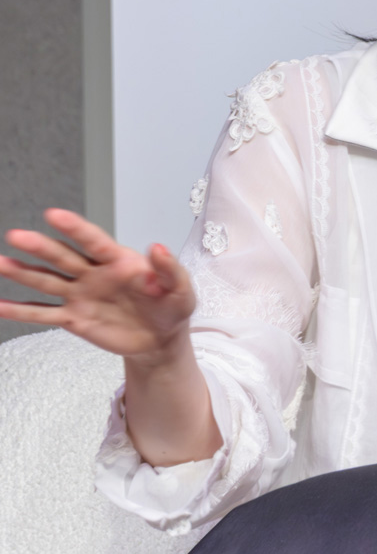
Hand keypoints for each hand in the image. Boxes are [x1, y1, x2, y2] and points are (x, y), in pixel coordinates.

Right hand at [0, 209, 195, 357]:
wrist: (161, 339)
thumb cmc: (171, 308)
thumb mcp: (181, 290)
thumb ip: (170, 270)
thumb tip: (158, 248)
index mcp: (118, 261)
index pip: (93, 240)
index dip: (74, 228)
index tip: (53, 215)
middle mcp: (93, 274)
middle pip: (62, 257)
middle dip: (40, 247)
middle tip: (16, 236)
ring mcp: (80, 295)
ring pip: (46, 281)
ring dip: (22, 273)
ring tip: (0, 263)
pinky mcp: (73, 318)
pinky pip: (43, 313)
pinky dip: (21, 310)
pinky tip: (0, 305)